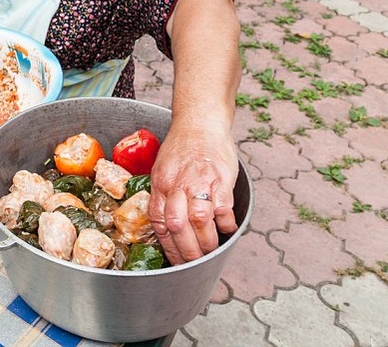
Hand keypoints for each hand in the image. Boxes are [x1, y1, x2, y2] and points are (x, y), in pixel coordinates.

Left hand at [147, 127, 238, 264]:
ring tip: (212, 251)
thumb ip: (164, 195)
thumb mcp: (162, 170)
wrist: (199, 122)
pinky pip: (223, 207)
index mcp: (160, 185)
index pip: (160, 223)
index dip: (168, 247)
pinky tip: (227, 228)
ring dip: (207, 242)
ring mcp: (199, 181)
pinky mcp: (220, 178)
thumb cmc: (181, 148)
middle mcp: (177, 184)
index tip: (176, 261)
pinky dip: (226, 223)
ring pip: (200, 220)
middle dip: (188, 252)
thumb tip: (168, 226)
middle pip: (178, 226)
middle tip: (196, 263)